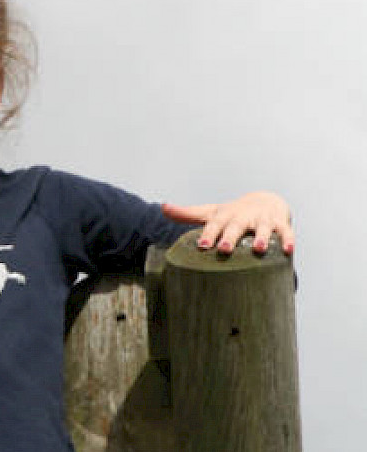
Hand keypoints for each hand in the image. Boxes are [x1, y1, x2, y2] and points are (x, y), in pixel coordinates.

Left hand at [163, 191, 293, 256]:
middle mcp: (243, 217)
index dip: (208, 234)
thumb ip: (188, 213)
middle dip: (230, 237)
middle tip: (224, 249)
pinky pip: (286, 232)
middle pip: (236, 226)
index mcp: (225, 216)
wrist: (265, 200)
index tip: (202, 246)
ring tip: (260, 250)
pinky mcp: (280, 223)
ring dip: (262, 238)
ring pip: (264, 229)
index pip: (214, 225)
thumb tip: (163, 208)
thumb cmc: (232, 213)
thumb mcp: (211, 212)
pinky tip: (288, 251)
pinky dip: (288, 240)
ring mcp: (263, 220)